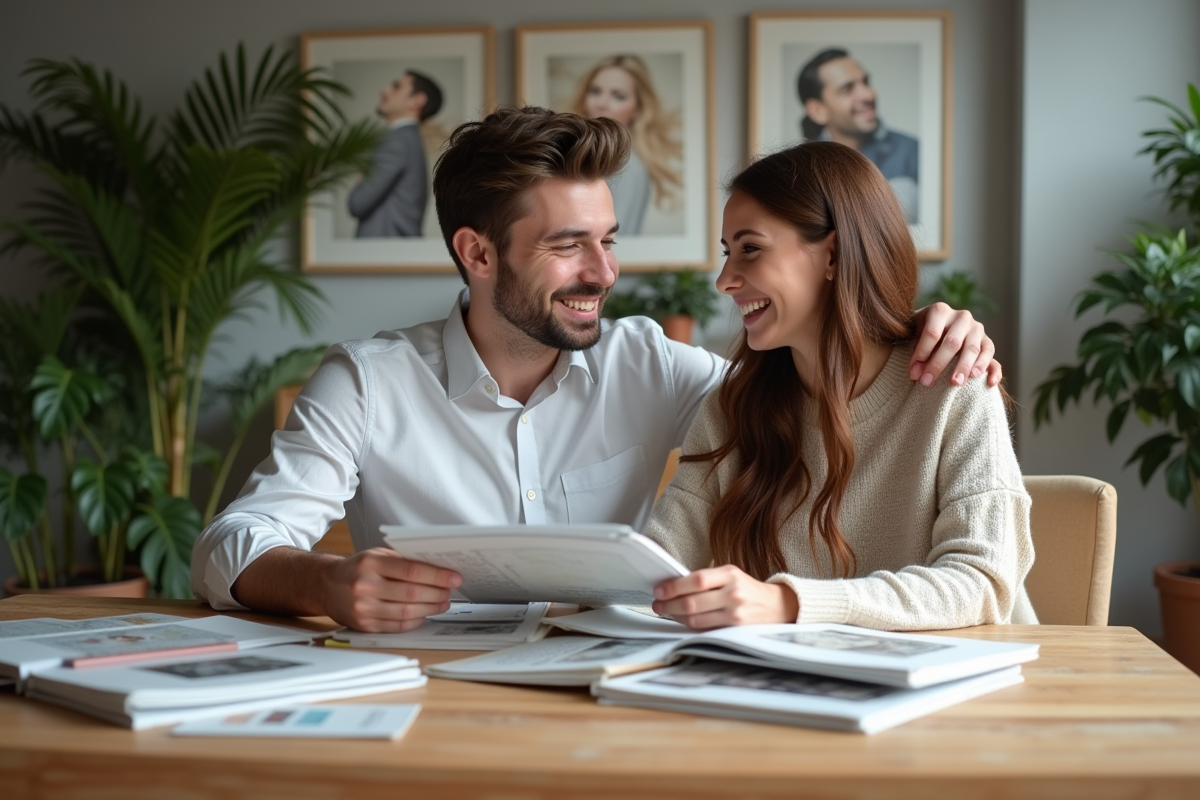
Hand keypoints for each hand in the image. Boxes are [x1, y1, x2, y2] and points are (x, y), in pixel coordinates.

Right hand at [322, 547, 461, 631]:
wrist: (327, 586)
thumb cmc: (358, 568)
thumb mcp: (377, 555)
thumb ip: (404, 561)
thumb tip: (440, 569)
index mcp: (370, 563)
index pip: (411, 571)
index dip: (437, 575)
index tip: (455, 577)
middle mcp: (365, 586)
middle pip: (412, 593)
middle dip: (438, 593)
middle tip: (452, 591)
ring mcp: (363, 608)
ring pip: (406, 612)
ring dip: (431, 608)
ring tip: (443, 602)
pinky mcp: (364, 626)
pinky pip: (397, 626)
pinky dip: (416, 620)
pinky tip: (425, 613)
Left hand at [651, 565, 799, 628]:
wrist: (776, 606)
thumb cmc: (747, 589)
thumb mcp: (730, 575)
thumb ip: (706, 580)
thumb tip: (673, 586)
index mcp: (730, 573)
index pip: (695, 580)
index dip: (673, 586)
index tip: (659, 590)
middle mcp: (733, 592)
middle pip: (692, 602)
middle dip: (669, 604)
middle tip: (657, 604)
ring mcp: (735, 612)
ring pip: (695, 618)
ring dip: (675, 616)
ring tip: (666, 611)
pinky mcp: (735, 628)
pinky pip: (705, 628)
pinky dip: (689, 625)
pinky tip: (682, 620)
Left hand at [909, 302, 1001, 387]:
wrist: (937, 326)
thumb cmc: (920, 332)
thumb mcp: (913, 334)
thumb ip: (915, 352)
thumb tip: (916, 374)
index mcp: (940, 311)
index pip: (932, 333)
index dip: (921, 354)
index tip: (913, 374)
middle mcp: (961, 317)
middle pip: (952, 342)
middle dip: (938, 364)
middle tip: (928, 382)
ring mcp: (977, 328)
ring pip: (973, 348)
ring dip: (964, 367)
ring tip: (956, 383)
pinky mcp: (987, 341)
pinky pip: (991, 355)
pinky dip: (993, 369)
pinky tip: (989, 382)